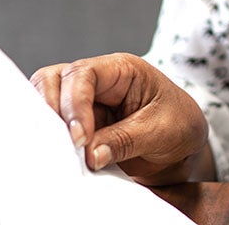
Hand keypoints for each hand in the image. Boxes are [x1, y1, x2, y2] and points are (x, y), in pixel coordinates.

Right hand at [30, 53, 215, 184]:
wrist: (184, 148)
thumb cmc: (179, 126)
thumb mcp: (161, 132)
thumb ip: (125, 140)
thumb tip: (90, 154)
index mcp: (121, 70)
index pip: (83, 74)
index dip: (74, 103)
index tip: (80, 138)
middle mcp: (98, 82)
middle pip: (53, 81)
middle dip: (51, 112)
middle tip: (63, 146)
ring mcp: (85, 103)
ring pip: (45, 101)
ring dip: (46, 126)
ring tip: (57, 153)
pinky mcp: (79, 126)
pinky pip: (53, 128)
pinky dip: (50, 141)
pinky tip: (56, 158)